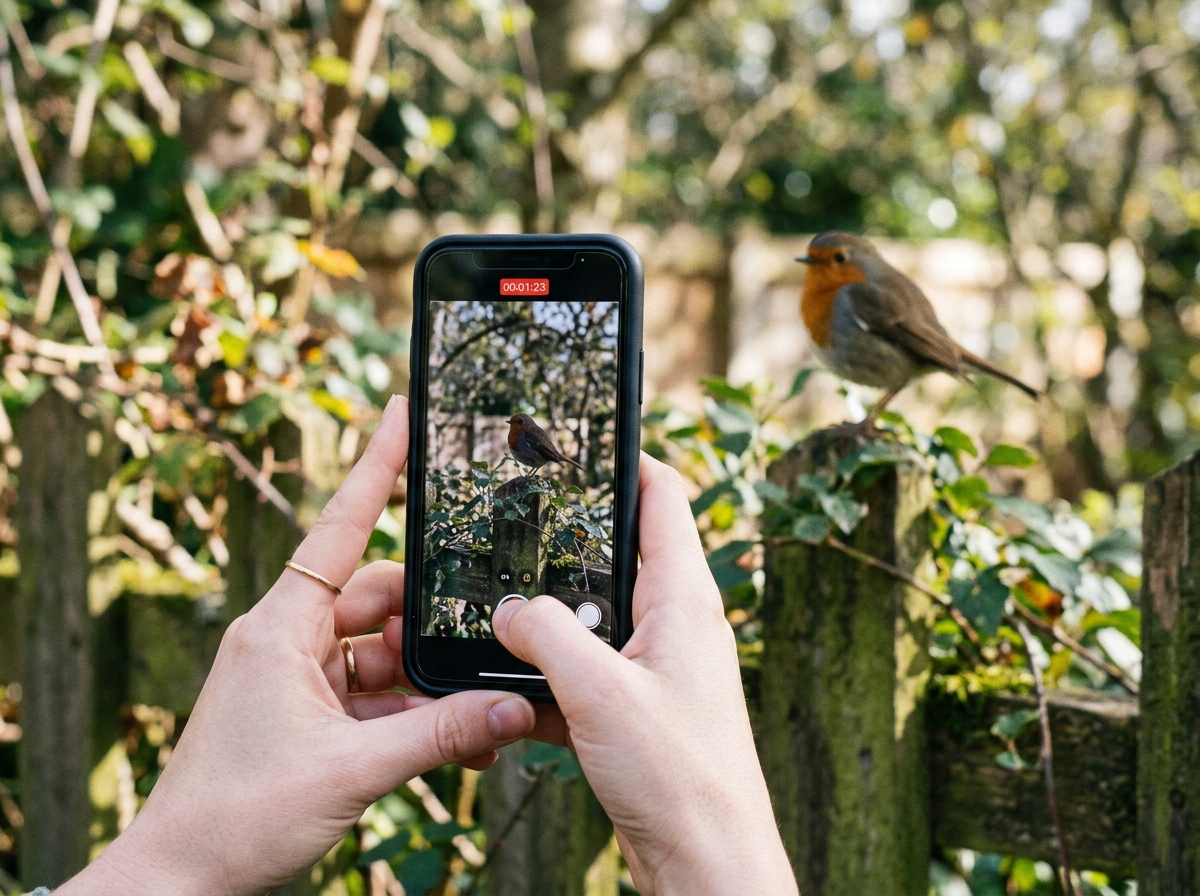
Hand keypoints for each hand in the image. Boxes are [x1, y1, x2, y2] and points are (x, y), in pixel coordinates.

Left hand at [59, 395, 535, 895]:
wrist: (181, 879)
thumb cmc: (237, 816)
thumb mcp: (351, 771)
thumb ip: (440, 734)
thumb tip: (513, 709)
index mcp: (280, 627)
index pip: (339, 526)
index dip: (375, 467)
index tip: (402, 412)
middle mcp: (288, 640)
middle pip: (378, 599)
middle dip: (432, 623)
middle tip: (485, 646)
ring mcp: (298, 679)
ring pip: (382, 652)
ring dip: (428, 680)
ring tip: (476, 715)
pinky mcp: (308, 715)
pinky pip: (374, 695)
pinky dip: (411, 712)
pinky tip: (452, 738)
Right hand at [492, 454, 796, 895]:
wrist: (705, 862)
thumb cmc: (679, 775)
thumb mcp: (599, 692)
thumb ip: (545, 635)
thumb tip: (506, 607)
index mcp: (684, 596)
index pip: (663, 495)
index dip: (625, 458)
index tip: (581, 437)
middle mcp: (675, 622)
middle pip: (618, 555)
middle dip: (565, 545)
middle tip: (513, 528)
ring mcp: (657, 666)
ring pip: (592, 619)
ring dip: (550, 624)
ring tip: (500, 619)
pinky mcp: (637, 708)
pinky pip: (586, 674)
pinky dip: (551, 680)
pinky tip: (516, 697)